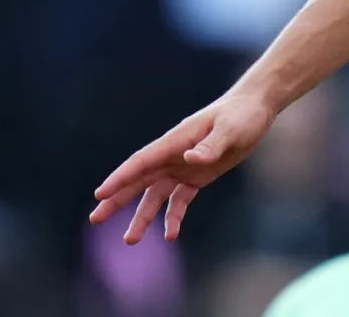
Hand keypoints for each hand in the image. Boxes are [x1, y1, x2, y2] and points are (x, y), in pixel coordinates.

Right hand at [89, 89, 276, 243]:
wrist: (254, 110)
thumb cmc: (240, 115)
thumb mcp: (230, 129)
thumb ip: (211, 145)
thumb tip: (190, 159)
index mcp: (174, 141)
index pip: (141, 162)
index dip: (120, 178)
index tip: (100, 194)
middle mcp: (173, 156)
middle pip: (138, 181)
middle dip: (116, 199)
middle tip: (95, 219)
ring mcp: (182, 167)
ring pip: (154, 195)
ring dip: (142, 216)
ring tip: (130, 239)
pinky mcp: (196, 178)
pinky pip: (179, 200)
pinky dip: (173, 217)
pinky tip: (170, 235)